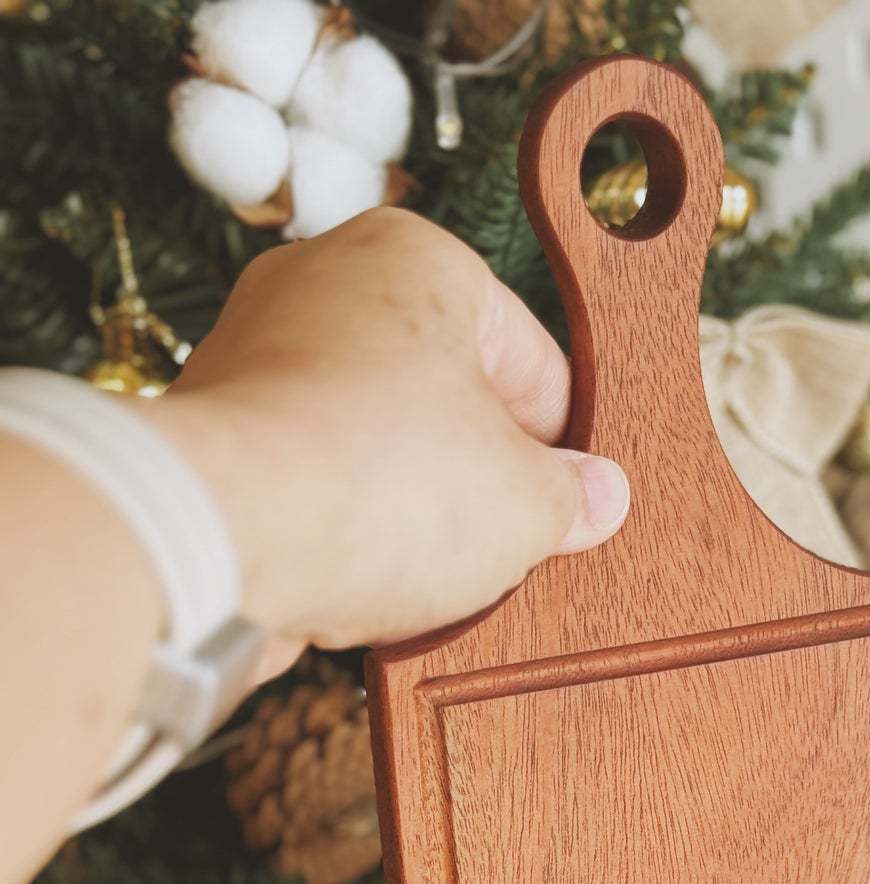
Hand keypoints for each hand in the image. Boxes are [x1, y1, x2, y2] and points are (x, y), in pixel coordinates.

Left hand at [150, 207, 628, 676]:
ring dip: (411, 509)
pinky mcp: (216, 432)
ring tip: (431, 572)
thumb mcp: (525, 504)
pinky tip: (361, 579)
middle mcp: (325, 282)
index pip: (532, 358)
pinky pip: (309, 481)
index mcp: (418, 259)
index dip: (564, 445)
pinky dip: (341, 527)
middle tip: (510, 544)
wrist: (221, 537)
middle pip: (447, 395)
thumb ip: (571, 498)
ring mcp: (257, 355)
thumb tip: (595, 498)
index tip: (574, 503)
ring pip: (374, 441)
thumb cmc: (377, 485)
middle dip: (481, 475)